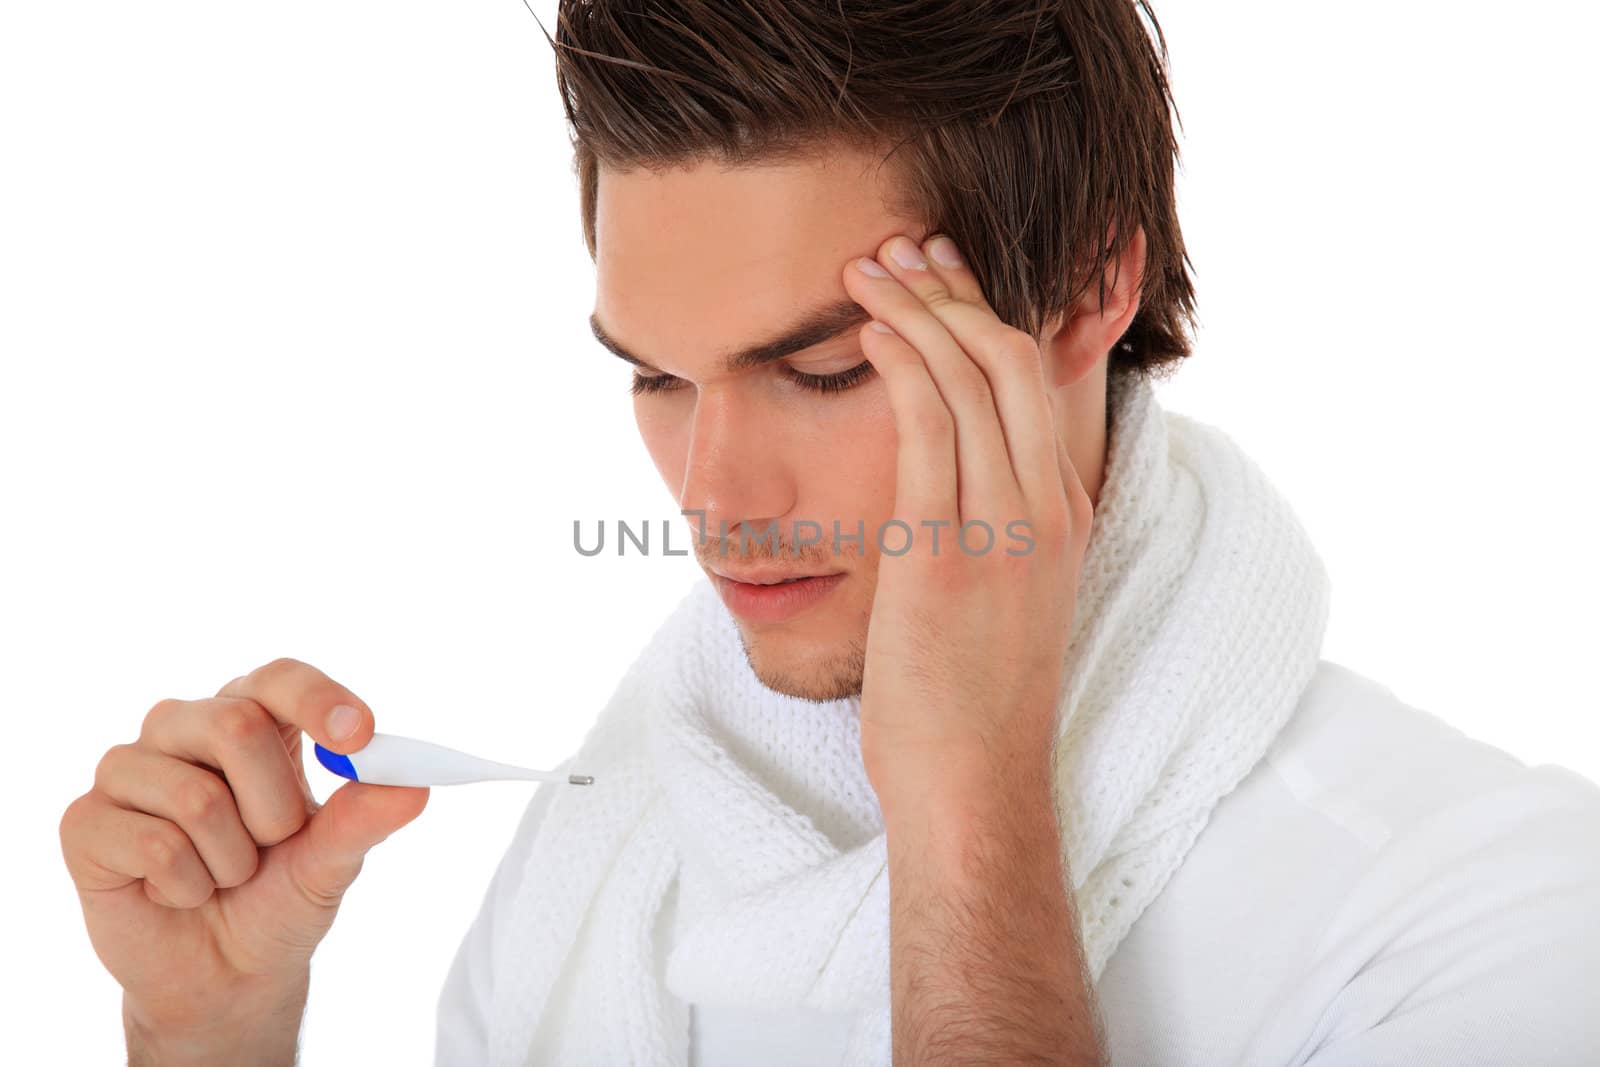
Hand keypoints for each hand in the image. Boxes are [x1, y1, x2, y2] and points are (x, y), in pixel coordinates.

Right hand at [58, 658, 429, 1038]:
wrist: (226, 973)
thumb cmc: (280, 897)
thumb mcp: (333, 862)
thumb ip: (365, 819)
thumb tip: (414, 786)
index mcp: (252, 718)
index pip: (279, 678)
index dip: (317, 699)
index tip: (359, 735)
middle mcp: (184, 728)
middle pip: (236, 725)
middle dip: (275, 807)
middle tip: (272, 844)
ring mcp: (128, 770)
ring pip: (196, 795)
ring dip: (230, 859)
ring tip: (222, 874)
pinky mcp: (86, 821)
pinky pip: (153, 842)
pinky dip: (185, 885)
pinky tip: (176, 892)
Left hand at [842, 233, 1092, 800]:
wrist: (973, 783)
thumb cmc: (972, 696)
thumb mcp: (1000, 593)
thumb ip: (985, 522)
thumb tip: (942, 476)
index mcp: (1061, 512)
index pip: (1036, 381)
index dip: (988, 312)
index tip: (941, 271)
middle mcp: (1046, 507)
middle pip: (1011, 359)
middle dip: (953, 289)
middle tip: (900, 245)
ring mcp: (1005, 528)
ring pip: (974, 378)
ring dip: (919, 308)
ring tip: (868, 268)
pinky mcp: (949, 553)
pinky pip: (931, 429)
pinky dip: (903, 364)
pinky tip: (870, 329)